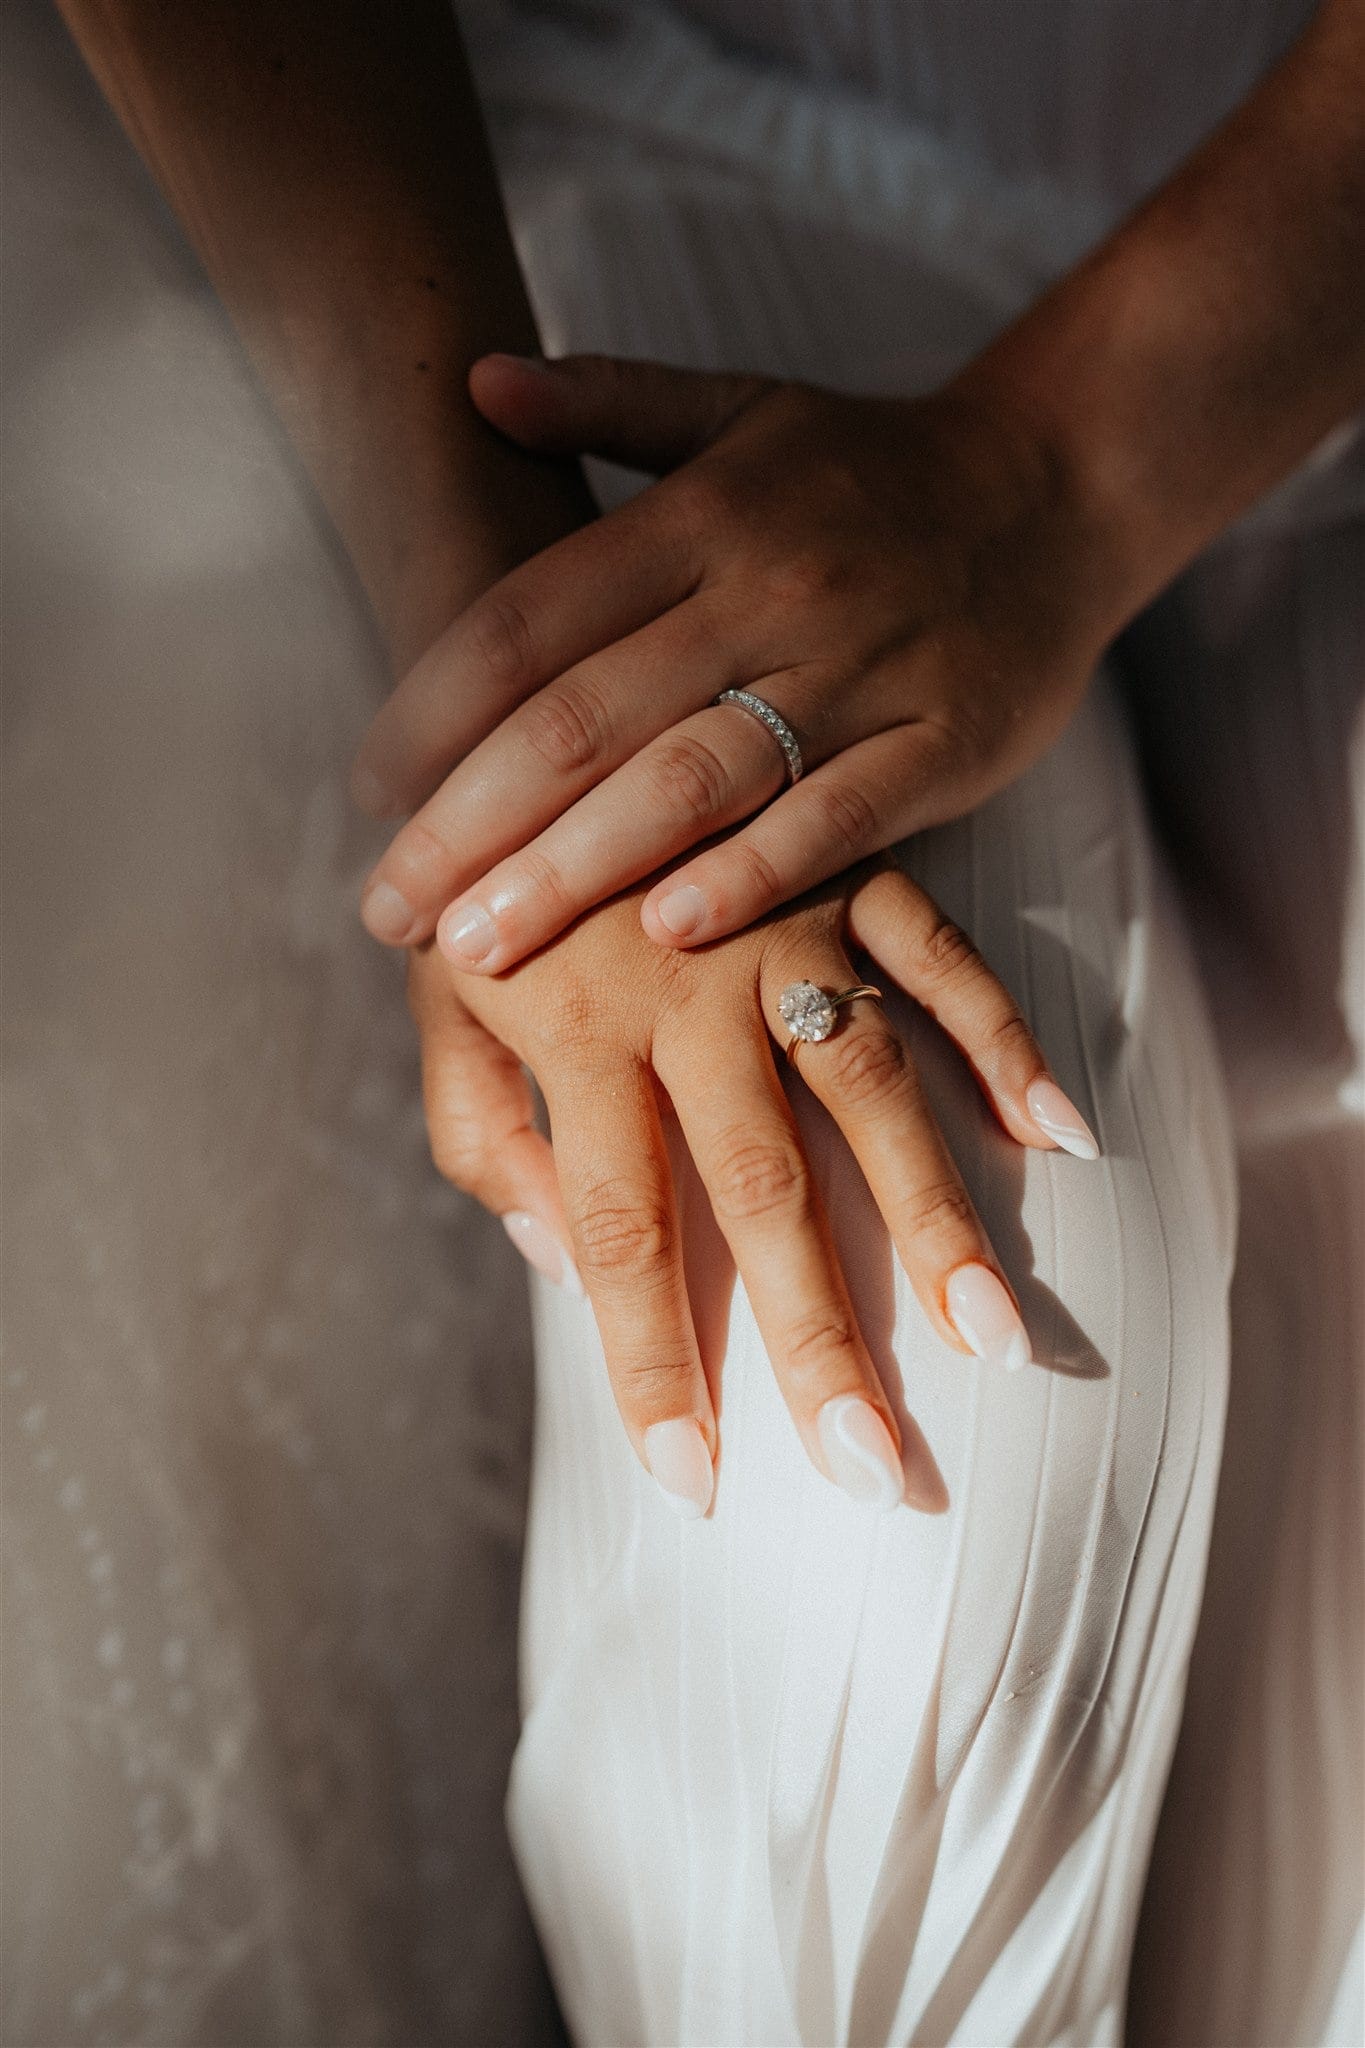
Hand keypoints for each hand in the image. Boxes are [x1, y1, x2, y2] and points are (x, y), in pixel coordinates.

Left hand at [352, 354, 1120, 967]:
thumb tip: (473, 380)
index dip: (433, 708)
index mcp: (702, 514)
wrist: (1060, 488)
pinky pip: (836, 819)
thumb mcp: (741, 406)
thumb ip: (606, 399)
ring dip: (572, 870)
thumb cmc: (870, 468)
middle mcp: (768, 588)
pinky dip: (751, 876)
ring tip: (477, 948)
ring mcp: (861, 670)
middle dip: (469, 823)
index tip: (366, 791)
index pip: (530, 619)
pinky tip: (662, 936)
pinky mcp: (943, 743)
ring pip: (690, 779)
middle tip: (387, 910)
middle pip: (584, 718)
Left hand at [409, 860, 1098, 1519]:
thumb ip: (476, 1130)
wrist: (538, 696)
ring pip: (872, 1091)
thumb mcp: (437, 999)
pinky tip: (1063, 1137)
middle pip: (762, 1190)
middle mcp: (689, 993)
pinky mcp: (852, 870)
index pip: (617, 1233)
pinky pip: (944, 959)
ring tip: (995, 1338)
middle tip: (877, 1465)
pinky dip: (1004, 1041)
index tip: (693, 1481)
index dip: (651, 1362)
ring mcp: (783, 927)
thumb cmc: (482, 881)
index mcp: (576, 1035)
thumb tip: (552, 1262)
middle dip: (819, 1337)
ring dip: (937, 1218)